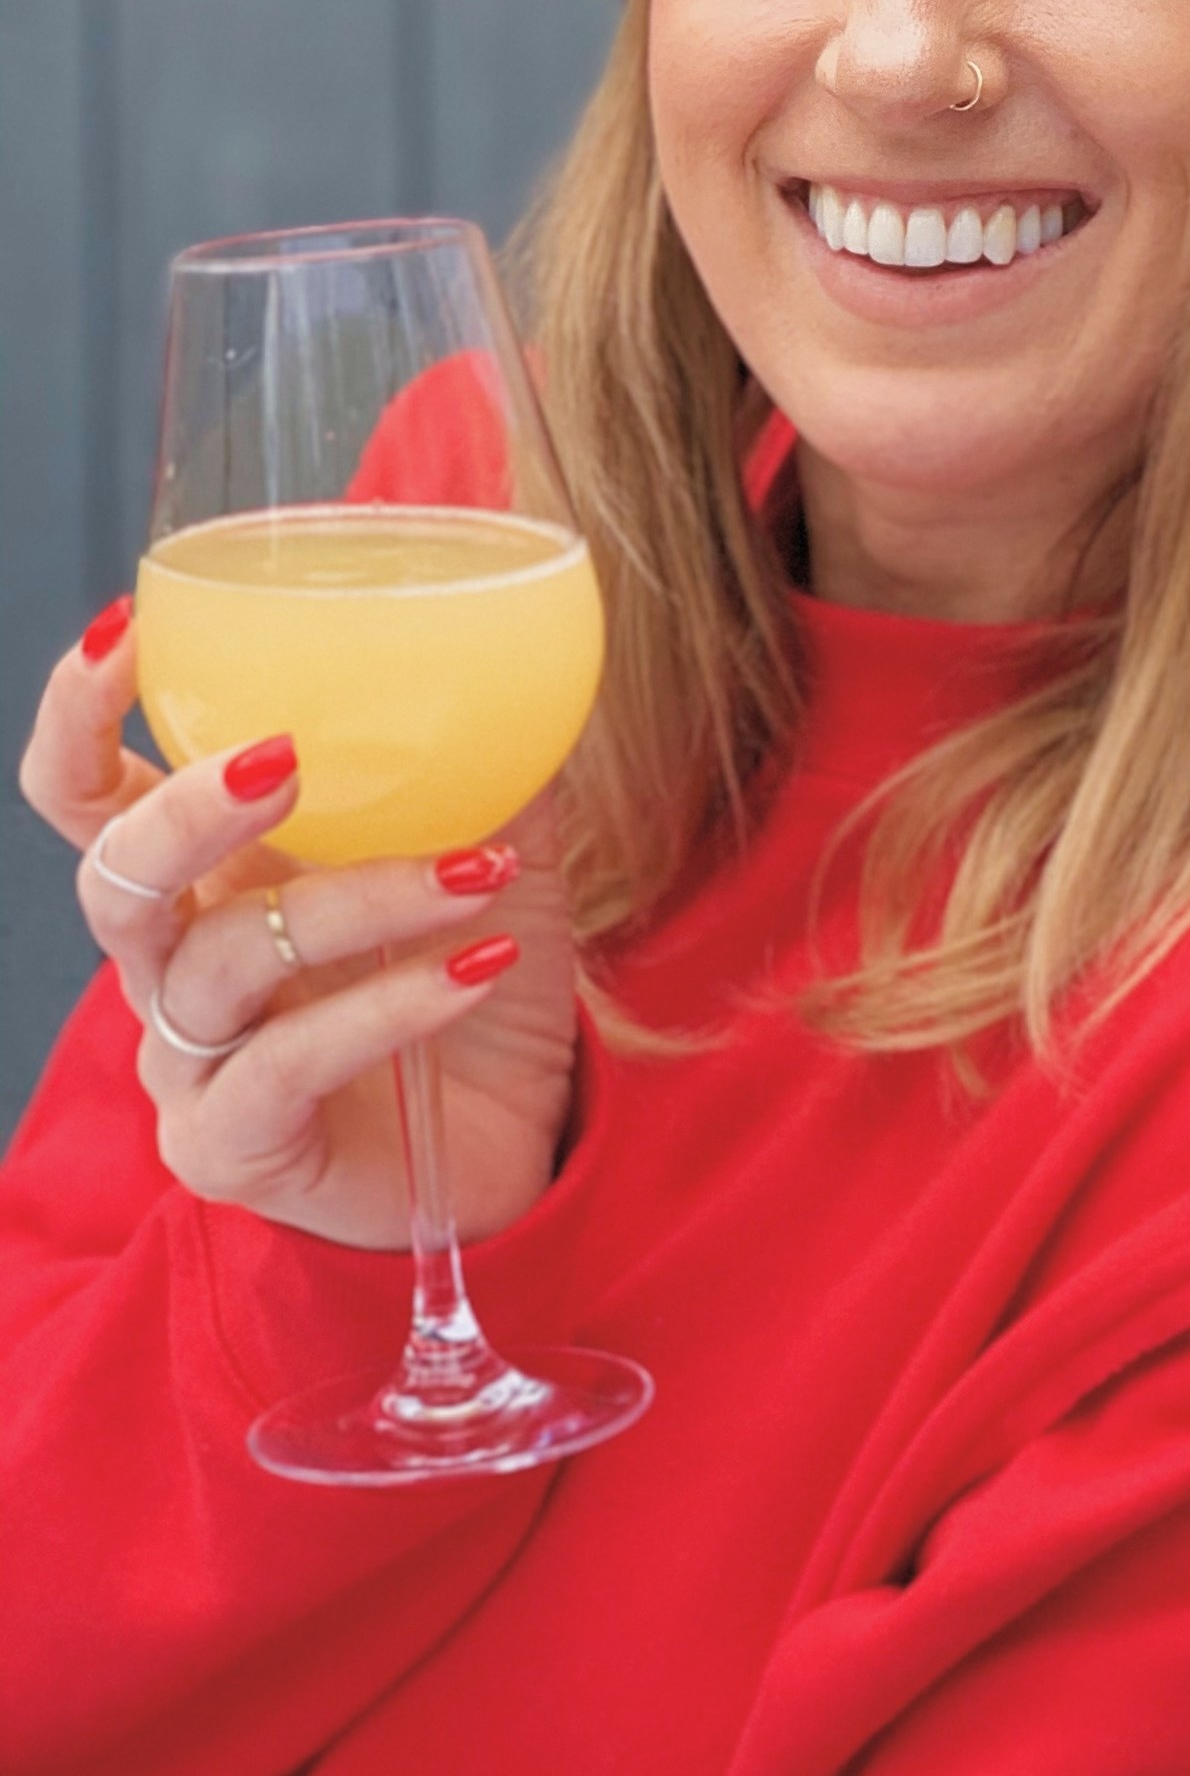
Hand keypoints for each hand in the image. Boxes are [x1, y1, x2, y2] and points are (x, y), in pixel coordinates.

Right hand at [20, 602, 583, 1249]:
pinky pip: (290, 1064)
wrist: (517, 1149)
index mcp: (207, 878)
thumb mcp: (495, 858)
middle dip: (189, 806)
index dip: (77, 711)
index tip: (129, 627)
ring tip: (478, 871)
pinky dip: (392, 1005)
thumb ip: (488, 768)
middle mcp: (171, 967)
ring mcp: (190, 1064)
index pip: (85, 790)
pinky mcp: (233, 1147)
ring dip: (359, 897)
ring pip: (226, 960)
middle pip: (114, 874)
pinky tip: (479, 967)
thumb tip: (525, 659)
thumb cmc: (473, 991)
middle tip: (286, 757)